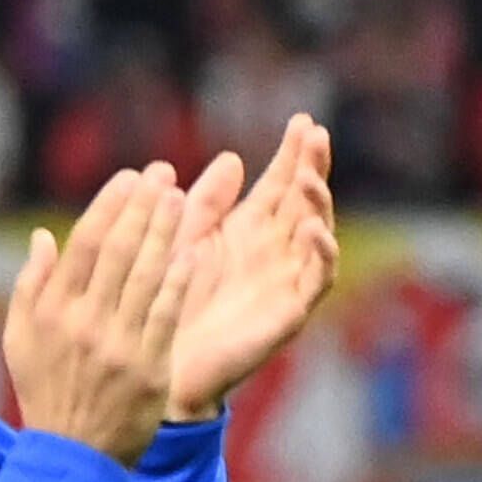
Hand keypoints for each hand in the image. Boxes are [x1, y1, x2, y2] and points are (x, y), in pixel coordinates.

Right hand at [3, 165, 189, 465]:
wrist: (72, 453)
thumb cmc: (47, 390)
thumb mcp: (22, 340)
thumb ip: (31, 286)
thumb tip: (46, 236)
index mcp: (51, 313)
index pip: (84, 246)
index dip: (110, 207)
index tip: (130, 178)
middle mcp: (83, 323)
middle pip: (118, 253)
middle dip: (142, 208)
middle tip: (163, 174)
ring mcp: (118, 345)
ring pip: (146, 276)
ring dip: (167, 233)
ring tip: (182, 197)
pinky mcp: (149, 366)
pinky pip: (167, 314)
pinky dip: (180, 280)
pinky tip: (195, 250)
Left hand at [163, 115, 338, 419]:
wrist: (160, 361)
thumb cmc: (169, 300)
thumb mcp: (186, 241)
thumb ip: (207, 203)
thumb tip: (234, 158)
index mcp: (249, 231)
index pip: (280, 185)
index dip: (293, 154)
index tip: (303, 120)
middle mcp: (274, 251)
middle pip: (304, 201)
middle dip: (312, 167)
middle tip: (316, 134)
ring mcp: (286, 280)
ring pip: (317, 234)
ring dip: (317, 204)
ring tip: (308, 178)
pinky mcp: (289, 311)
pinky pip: (316, 279)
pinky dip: (320, 253)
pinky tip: (311, 228)